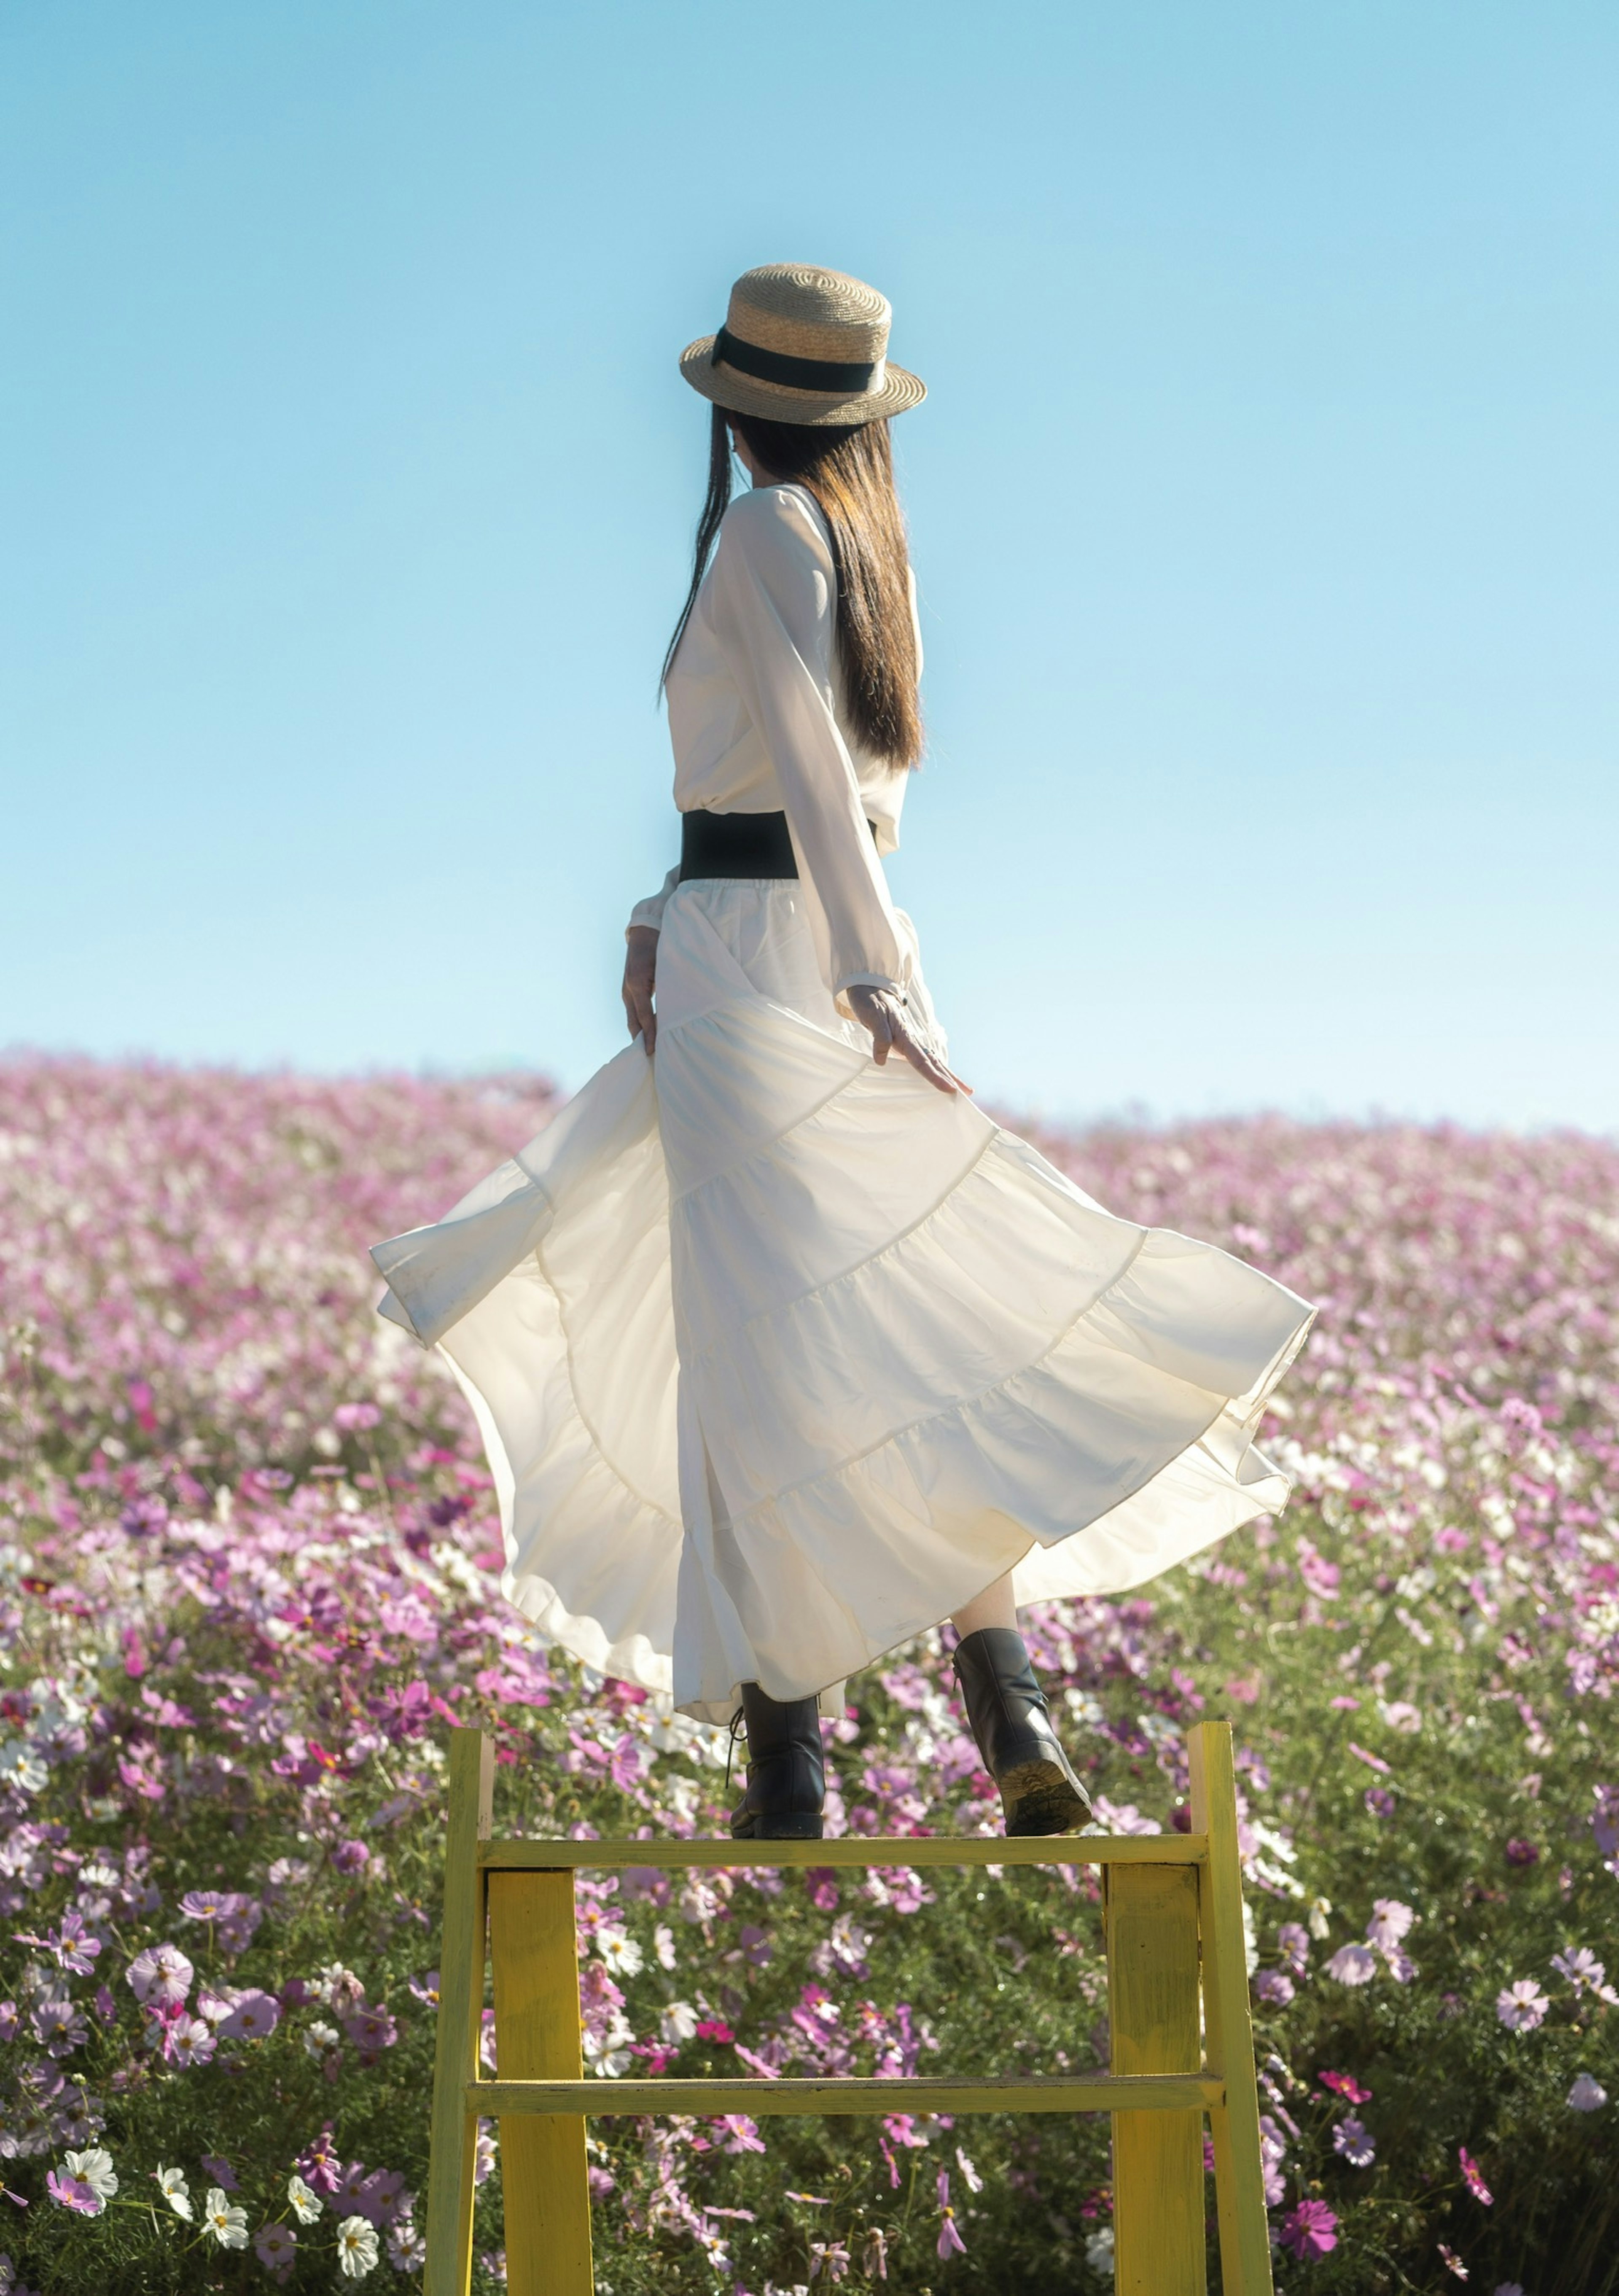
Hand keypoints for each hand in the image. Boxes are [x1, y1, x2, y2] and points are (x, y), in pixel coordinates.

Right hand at [622, 926, 659, 1054]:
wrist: (645, 931)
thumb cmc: (660, 946)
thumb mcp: (666, 965)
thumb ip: (670, 987)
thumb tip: (679, 1010)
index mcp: (637, 984)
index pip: (644, 1016)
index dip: (650, 1035)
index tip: (653, 1052)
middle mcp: (629, 990)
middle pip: (634, 1023)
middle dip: (641, 1042)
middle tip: (650, 1061)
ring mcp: (627, 991)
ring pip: (633, 1021)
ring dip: (640, 1036)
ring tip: (650, 1054)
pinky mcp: (630, 992)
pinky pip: (634, 1014)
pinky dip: (641, 1026)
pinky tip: (649, 1037)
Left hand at [845, 985, 971, 1096]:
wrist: (870, 988)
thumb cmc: (870, 1002)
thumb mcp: (872, 1016)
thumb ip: (879, 1037)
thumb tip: (881, 1060)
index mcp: (905, 1035)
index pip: (921, 1061)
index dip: (934, 1077)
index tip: (949, 1089)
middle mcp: (911, 1040)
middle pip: (934, 1062)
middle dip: (951, 1078)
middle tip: (967, 1092)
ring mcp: (910, 1041)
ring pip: (932, 1061)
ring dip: (946, 1074)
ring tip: (960, 1087)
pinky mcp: (906, 1042)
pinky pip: (922, 1059)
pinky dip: (933, 1068)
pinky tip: (940, 1075)